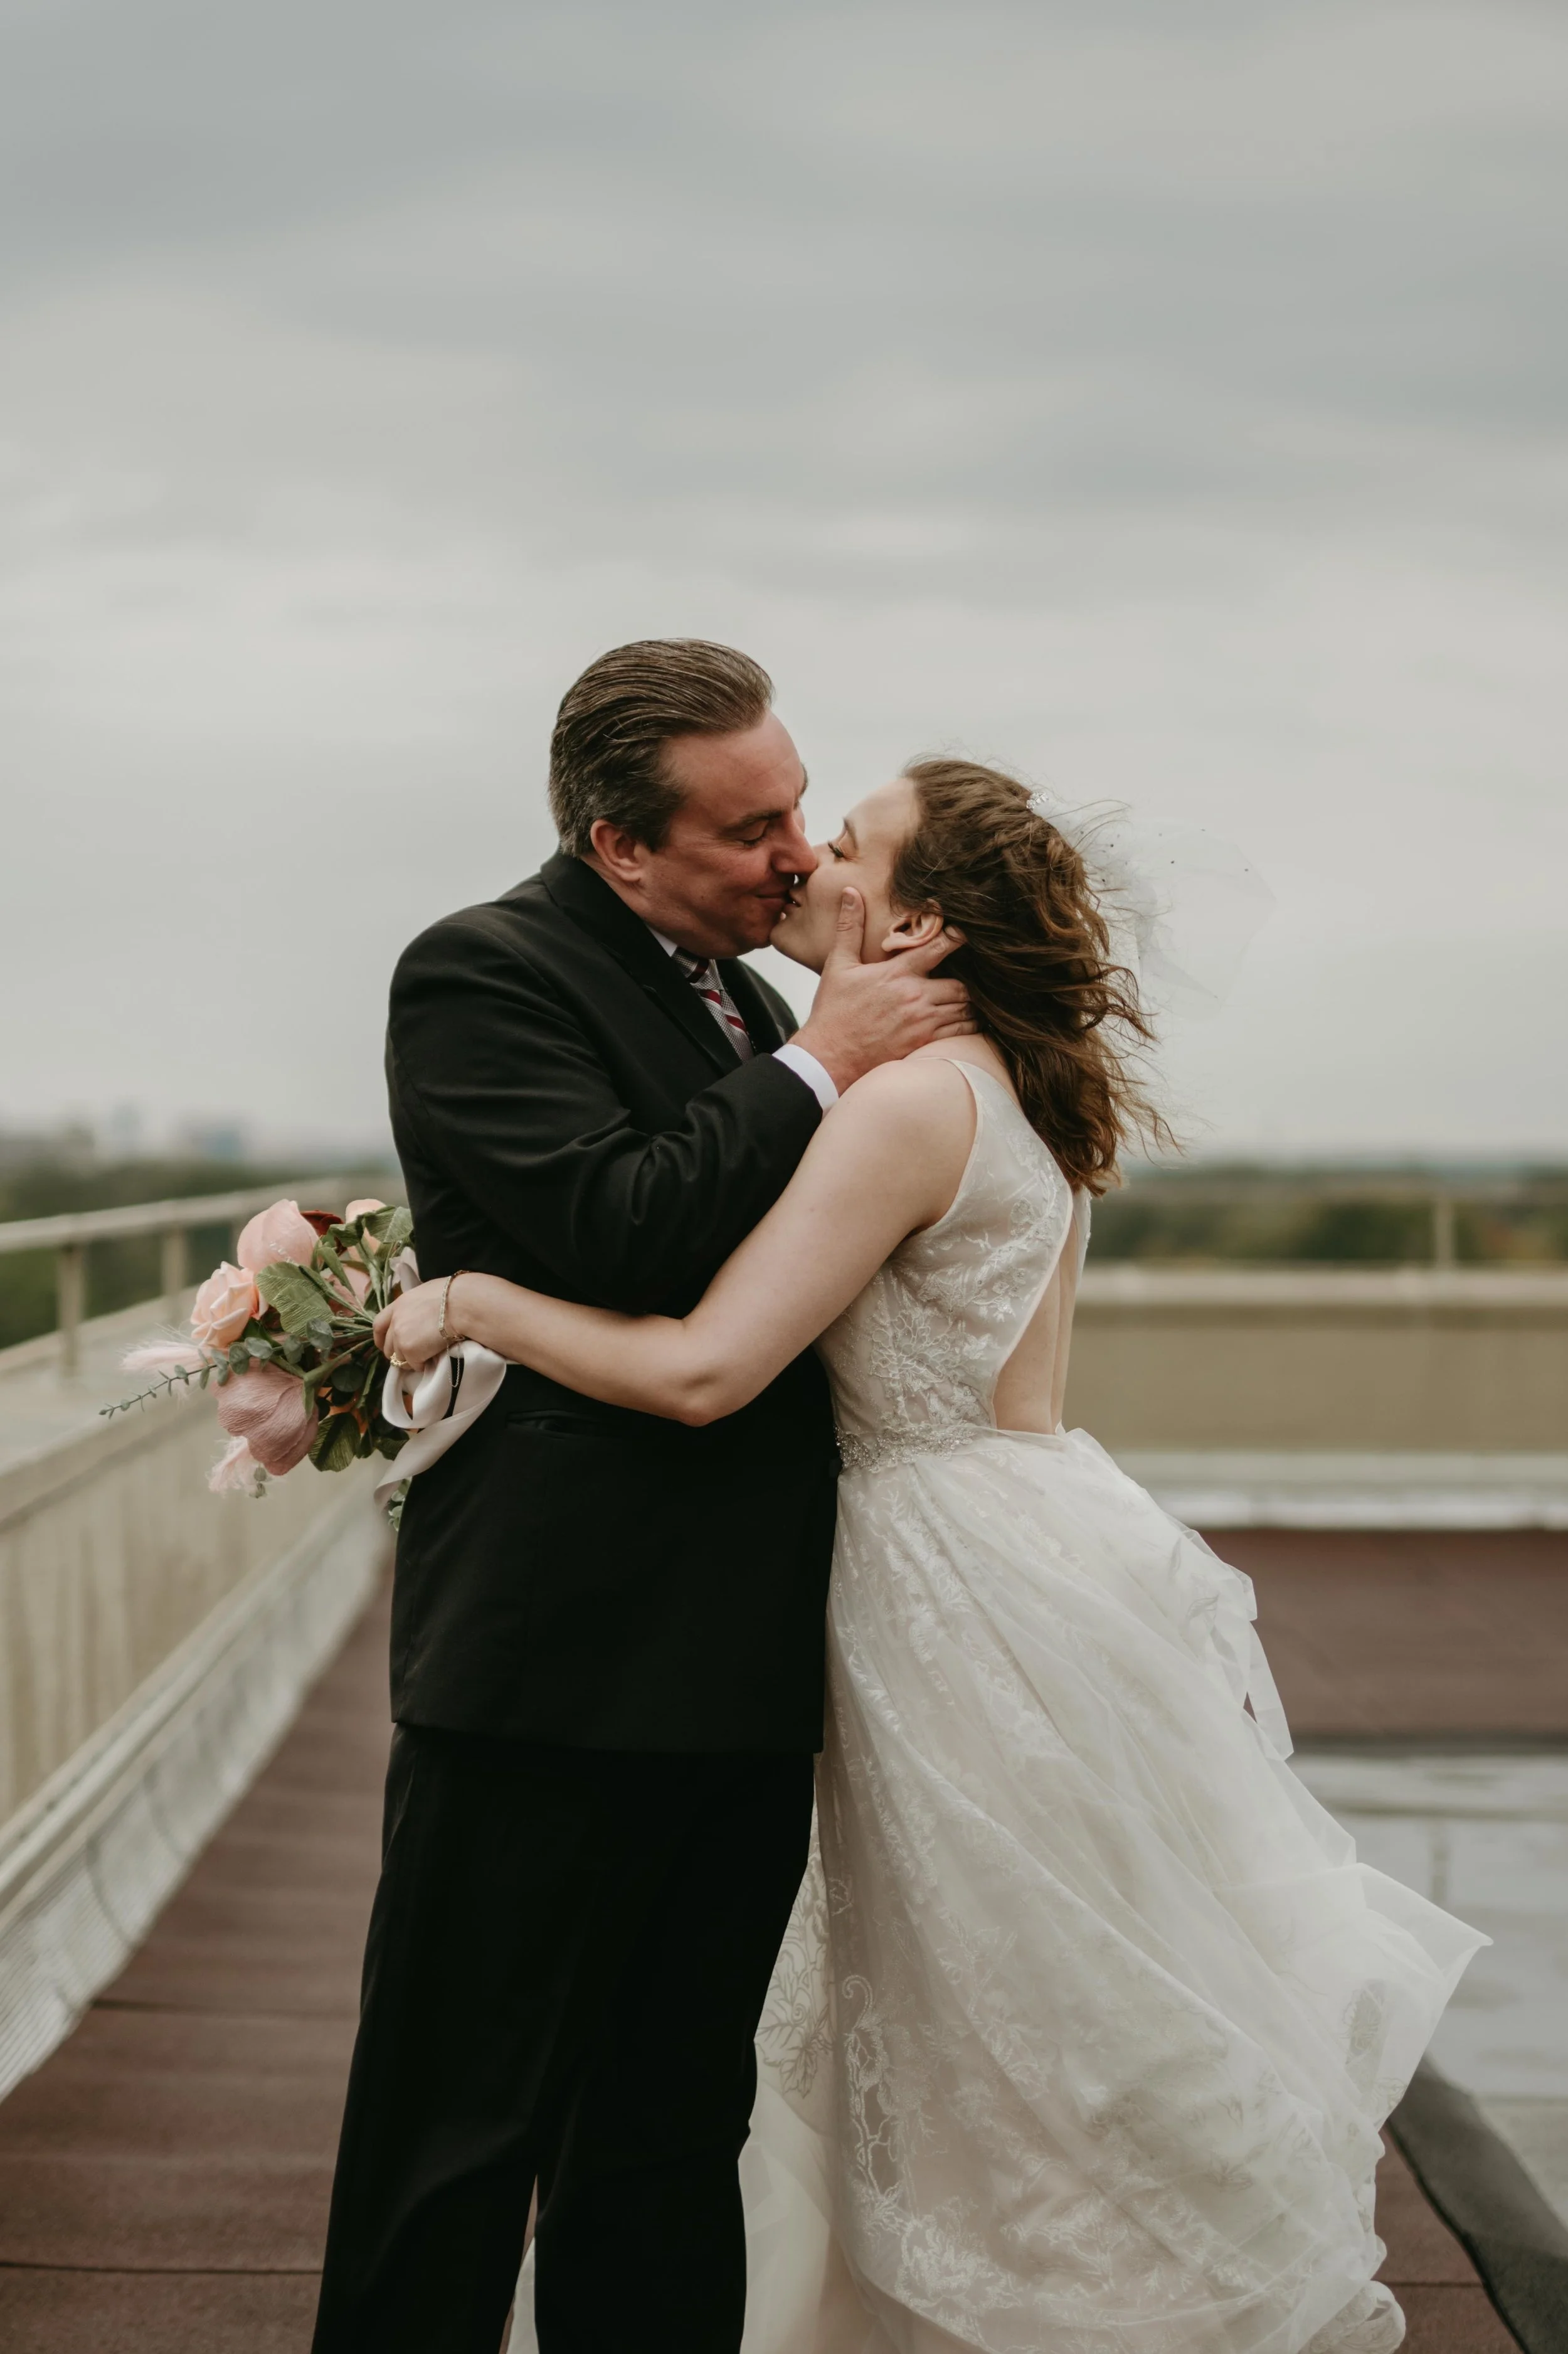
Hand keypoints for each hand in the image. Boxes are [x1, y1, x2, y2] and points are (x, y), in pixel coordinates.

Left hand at [373, 1280, 451, 1370]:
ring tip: (426, 1357)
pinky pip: (414, 1365)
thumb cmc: (453, 1296)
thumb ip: (417, 1307)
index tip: (385, 1346)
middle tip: (411, 1356)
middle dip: (396, 1353)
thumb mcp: (427, 1294)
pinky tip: (432, 1358)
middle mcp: (395, 1321)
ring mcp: (400, 1336)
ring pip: (399, 1358)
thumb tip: (421, 1315)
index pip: (379, 1324)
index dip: (380, 1338)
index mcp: (399, 1304)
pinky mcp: (410, 1350)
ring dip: (411, 1360)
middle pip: (387, 1345)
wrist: (461, 1305)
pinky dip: (422, 1365)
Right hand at [791, 890, 974, 1090]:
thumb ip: (850, 928)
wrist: (829, 1057)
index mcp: (896, 973)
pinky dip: (968, 1026)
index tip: (962, 934)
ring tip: (965, 999)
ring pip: (964, 1008)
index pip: (937, 947)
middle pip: (961, 984)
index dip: (955, 938)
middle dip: (966, 980)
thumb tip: (851, 893)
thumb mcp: (838, 965)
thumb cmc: (833, 1012)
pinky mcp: (924, 1043)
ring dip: (968, 1003)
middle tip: (965, 978)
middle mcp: (914, 996)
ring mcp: (922, 1022)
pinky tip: (965, 1021)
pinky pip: (960, 1032)